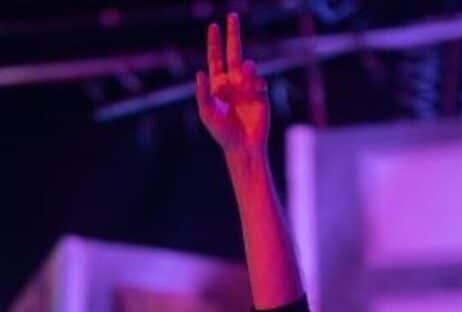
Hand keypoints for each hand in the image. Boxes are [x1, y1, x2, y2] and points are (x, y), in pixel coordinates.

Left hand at [196, 13, 269, 154]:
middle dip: (233, 34)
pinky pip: (260, 81)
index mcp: (218, 84)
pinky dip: (256, 83)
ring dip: (246, 69)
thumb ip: (203, 94)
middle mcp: (233, 82)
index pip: (216, 58)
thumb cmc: (222, 132)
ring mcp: (248, 87)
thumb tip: (200, 72)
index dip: (214, 42)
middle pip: (233, 52)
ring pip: (248, 67)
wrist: (243, 146)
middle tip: (232, 16)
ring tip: (244, 77)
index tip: (213, 26)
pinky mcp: (261, 94)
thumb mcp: (207, 113)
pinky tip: (253, 92)